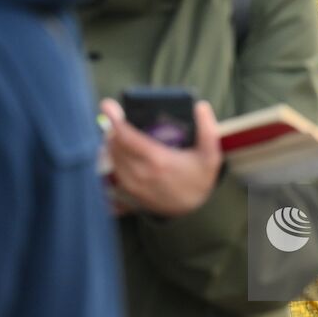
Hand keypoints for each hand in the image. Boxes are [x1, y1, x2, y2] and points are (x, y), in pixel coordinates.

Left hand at [100, 99, 222, 217]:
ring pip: (113, 158)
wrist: (195, 210)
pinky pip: (115, 170)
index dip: (115, 120)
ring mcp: (134, 184)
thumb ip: (208, 129)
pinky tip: (118, 149)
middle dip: (113, 129)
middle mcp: (142, 173)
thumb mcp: (211, 155)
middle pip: (116, 145)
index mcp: (158, 160)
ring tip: (117, 131)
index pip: (128, 137)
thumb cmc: (200, 178)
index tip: (107, 106)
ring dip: (111, 143)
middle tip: (115, 117)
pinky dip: (114, 157)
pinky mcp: (131, 192)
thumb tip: (201, 106)